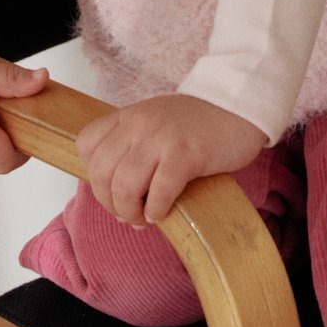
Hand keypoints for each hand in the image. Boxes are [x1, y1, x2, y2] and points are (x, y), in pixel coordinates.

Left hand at [75, 93, 269, 225]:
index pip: (86, 144)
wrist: (239, 108)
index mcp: (129, 114)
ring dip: (129, 212)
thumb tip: (115, 192)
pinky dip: (156, 210)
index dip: (92, 175)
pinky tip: (162, 213)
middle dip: (109, 202)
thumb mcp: (156, 122)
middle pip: (100, 171)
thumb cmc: (199, 123)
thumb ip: (133, 144)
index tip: (111, 190)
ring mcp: (162, 137)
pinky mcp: (187, 154)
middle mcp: (139, 123)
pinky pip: (159, 192)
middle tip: (127, 213)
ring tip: (144, 218)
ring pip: (124, 185)